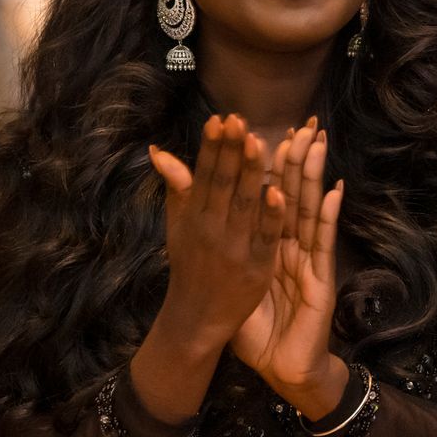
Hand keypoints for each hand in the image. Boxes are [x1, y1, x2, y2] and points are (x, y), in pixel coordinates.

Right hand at [147, 115, 284, 355]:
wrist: (196, 318)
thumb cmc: (189, 265)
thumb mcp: (178, 225)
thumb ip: (176, 187)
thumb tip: (159, 149)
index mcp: (194, 217)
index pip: (204, 175)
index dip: (212, 148)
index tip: (219, 119)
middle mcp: (211, 229)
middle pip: (223, 185)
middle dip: (231, 152)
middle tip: (239, 122)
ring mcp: (235, 248)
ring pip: (245, 205)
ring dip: (251, 173)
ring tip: (258, 142)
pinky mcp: (258, 267)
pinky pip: (265, 237)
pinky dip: (271, 216)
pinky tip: (278, 192)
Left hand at [229, 121, 349, 419]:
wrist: (282, 365)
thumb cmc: (256, 325)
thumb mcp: (233, 280)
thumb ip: (218, 245)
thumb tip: (198, 218)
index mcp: (270, 243)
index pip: (269, 195)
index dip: (266, 164)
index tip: (261, 128)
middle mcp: (292, 246)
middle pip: (294, 194)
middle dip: (296, 159)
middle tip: (300, 123)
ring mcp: (309, 260)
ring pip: (311, 210)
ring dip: (313, 176)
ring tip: (315, 142)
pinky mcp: (321, 279)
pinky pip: (323, 244)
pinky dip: (326, 217)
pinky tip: (331, 193)